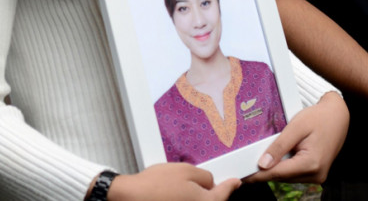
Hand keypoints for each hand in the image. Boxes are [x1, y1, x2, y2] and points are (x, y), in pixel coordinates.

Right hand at [106, 163, 239, 200]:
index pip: (224, 194)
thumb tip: (211, 182)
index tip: (235, 182)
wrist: (132, 197)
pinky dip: (188, 199)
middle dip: (214, 193)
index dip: (230, 186)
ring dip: (199, 196)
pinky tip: (178, 193)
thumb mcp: (185, 170)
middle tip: (212, 183)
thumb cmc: (156, 185)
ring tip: (186, 187)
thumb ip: (205, 176)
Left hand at [246, 91, 347, 183]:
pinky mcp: (316, 173)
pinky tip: (277, 156)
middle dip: (264, 171)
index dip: (258, 174)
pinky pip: (294, 173)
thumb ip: (279, 146)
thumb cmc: (319, 118)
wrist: (338, 116)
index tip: (243, 175)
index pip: (278, 173)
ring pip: (287, 176)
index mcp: (311, 164)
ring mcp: (317, 176)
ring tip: (261, 157)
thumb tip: (263, 164)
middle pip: (282, 177)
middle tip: (246, 163)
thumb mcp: (296, 127)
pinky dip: (284, 166)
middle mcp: (316, 174)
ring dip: (274, 168)